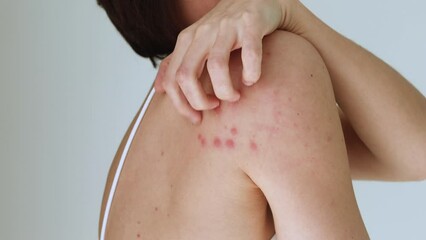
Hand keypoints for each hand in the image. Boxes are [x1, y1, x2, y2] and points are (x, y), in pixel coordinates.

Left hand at [155, 0, 297, 123]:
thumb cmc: (226, 27)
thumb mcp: (196, 43)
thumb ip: (176, 64)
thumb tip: (158, 89)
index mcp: (186, 40)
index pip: (172, 79)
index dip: (181, 105)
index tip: (196, 117)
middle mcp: (202, 33)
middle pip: (186, 75)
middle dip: (199, 101)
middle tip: (214, 107)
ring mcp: (225, 28)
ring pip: (216, 66)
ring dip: (225, 91)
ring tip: (234, 97)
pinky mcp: (249, 25)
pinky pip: (249, 55)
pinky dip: (251, 74)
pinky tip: (252, 79)